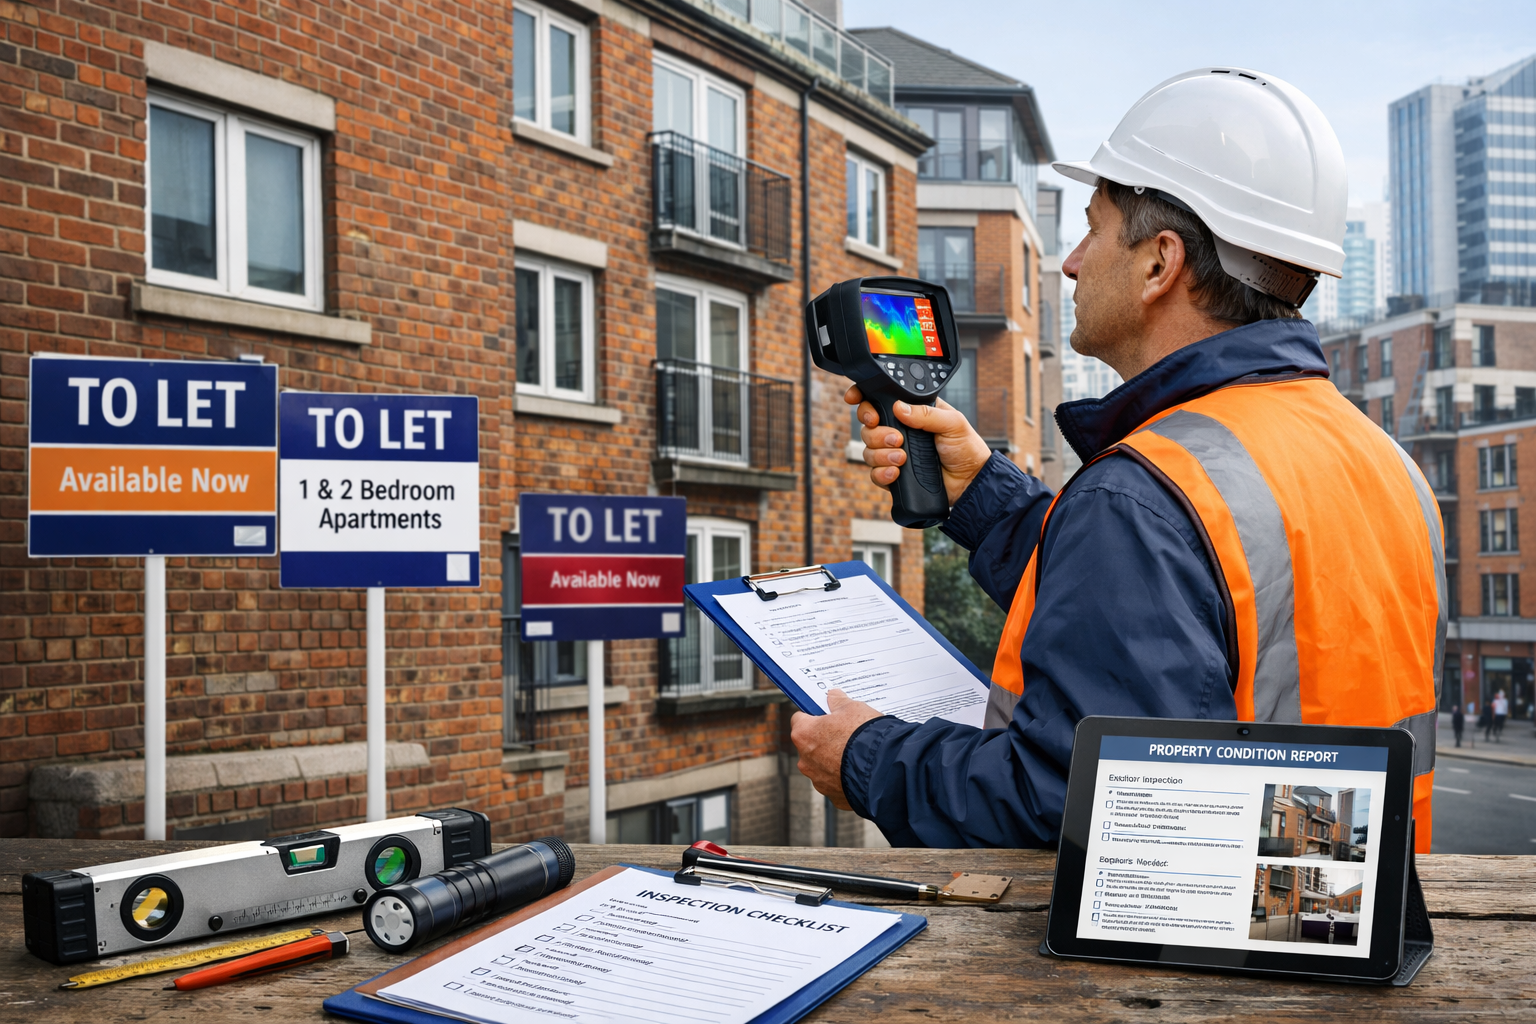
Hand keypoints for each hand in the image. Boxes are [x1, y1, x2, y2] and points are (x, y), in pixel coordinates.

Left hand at [790, 690, 883, 809]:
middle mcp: (805, 760)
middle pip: (810, 745)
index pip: (799, 720)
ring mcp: (818, 781)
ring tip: (856, 753)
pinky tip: (860, 770)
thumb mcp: (853, 708)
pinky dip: (845, 777)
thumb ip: (838, 702)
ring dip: (834, 760)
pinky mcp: (833, 796)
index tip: (826, 716)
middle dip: (824, 740)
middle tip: (845, 734)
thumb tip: (833, 696)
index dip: (814, 717)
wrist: (884, 768)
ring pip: (822, 766)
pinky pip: (836, 783)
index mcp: (804, 734)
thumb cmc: (864, 735)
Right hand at [845, 385, 991, 505]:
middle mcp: (899, 430)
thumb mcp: (952, 423)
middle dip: (876, 432)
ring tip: (903, 458)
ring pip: (868, 449)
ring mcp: (894, 452)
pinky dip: (882, 472)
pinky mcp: (894, 474)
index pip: (880, 400)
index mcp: (912, 411)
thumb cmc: (967, 448)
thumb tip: (899, 407)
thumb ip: (926, 414)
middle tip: (896, 438)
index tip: (855, 400)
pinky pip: (874, 472)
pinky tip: (896, 472)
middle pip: (868, 426)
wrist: (970, 482)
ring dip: (881, 454)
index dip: (863, 398)